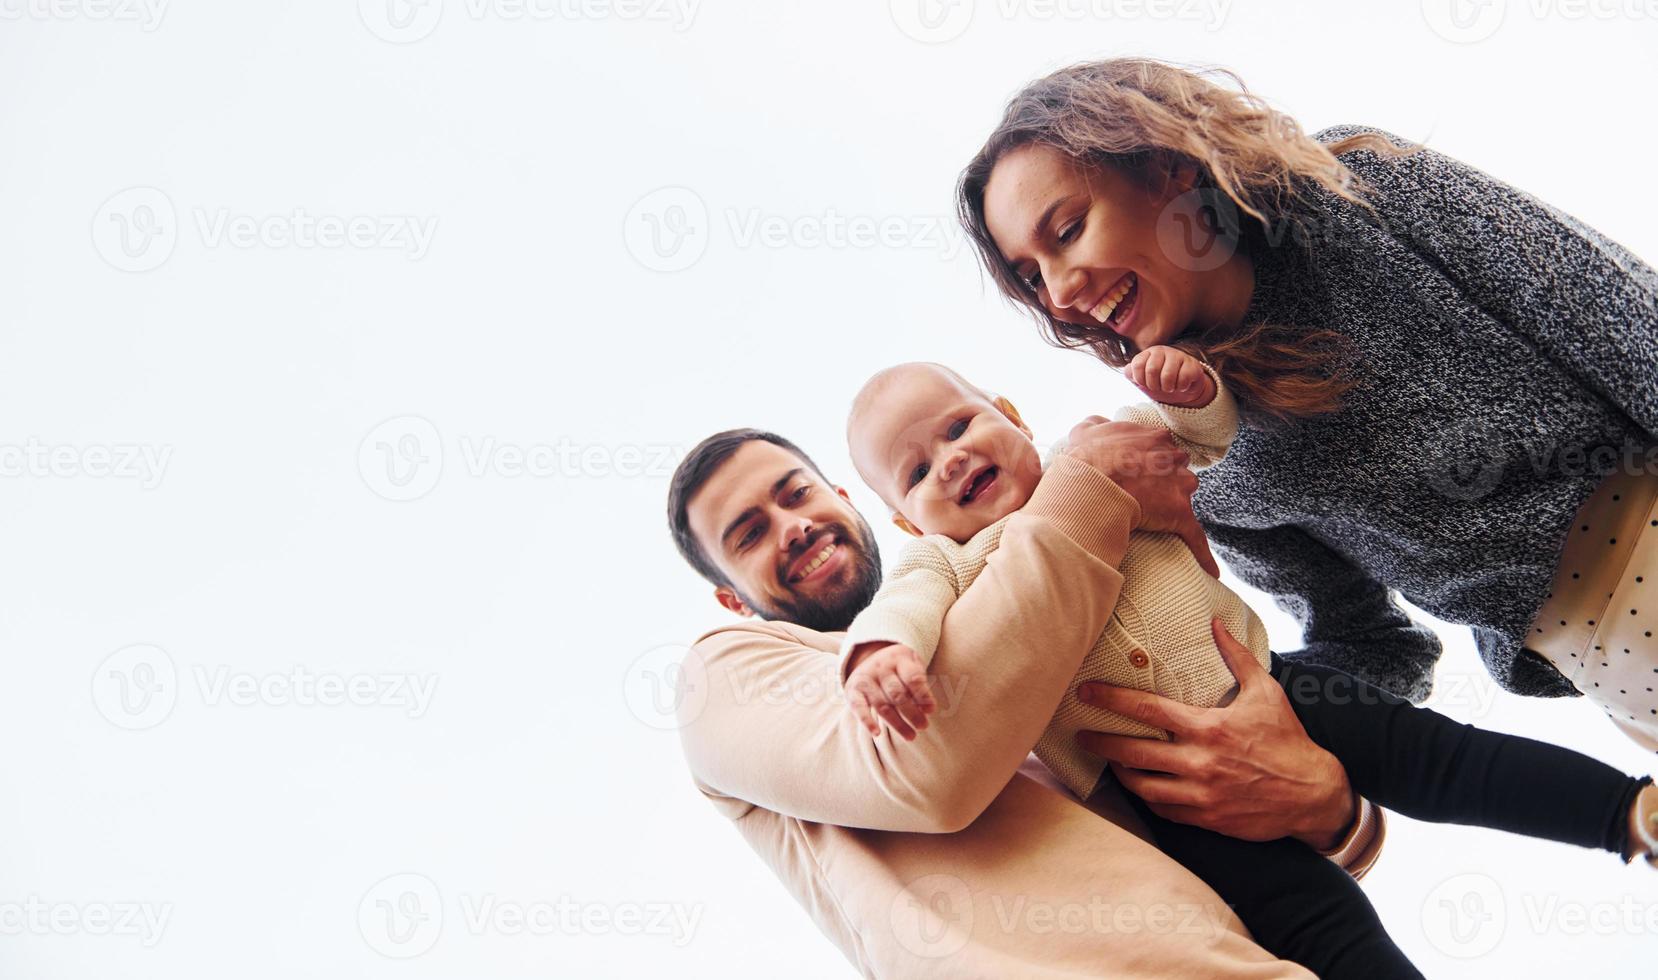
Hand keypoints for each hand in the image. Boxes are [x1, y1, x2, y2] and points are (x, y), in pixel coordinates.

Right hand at [845, 642, 934, 739]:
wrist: (869, 658)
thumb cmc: (899, 668)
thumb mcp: (912, 666)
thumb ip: (920, 685)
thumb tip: (928, 710)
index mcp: (899, 658)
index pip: (912, 678)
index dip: (923, 695)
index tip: (931, 710)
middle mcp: (880, 667)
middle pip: (898, 694)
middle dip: (912, 713)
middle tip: (923, 726)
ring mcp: (865, 678)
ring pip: (882, 705)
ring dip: (897, 723)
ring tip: (911, 736)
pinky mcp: (852, 690)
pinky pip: (858, 707)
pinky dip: (866, 721)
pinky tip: (877, 733)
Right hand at [1062, 418, 1218, 577]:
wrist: (1091, 482)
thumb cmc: (1087, 457)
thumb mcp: (1086, 430)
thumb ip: (1096, 424)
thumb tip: (1098, 425)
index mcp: (1155, 437)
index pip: (1162, 445)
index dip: (1151, 458)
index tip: (1140, 467)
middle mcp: (1173, 458)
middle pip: (1179, 469)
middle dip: (1166, 479)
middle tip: (1145, 491)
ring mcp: (1179, 486)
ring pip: (1186, 495)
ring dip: (1176, 505)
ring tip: (1158, 517)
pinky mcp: (1179, 514)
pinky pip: (1196, 536)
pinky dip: (1202, 554)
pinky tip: (1210, 571)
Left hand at [1072, 619, 1355, 847]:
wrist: (1313, 794)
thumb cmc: (1287, 739)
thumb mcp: (1266, 692)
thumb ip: (1236, 657)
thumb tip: (1216, 624)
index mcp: (1209, 727)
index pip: (1148, 710)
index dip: (1111, 700)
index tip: (1086, 692)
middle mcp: (1200, 762)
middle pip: (1133, 752)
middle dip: (1100, 743)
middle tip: (1080, 735)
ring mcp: (1201, 794)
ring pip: (1142, 786)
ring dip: (1120, 773)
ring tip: (1109, 761)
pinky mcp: (1206, 818)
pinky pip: (1163, 810)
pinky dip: (1146, 797)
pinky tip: (1140, 786)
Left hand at [1126, 346, 1215, 407]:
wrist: (1182, 387)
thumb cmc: (1159, 382)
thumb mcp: (1142, 379)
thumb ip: (1131, 373)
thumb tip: (1129, 371)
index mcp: (1148, 353)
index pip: (1137, 365)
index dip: (1140, 380)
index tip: (1145, 384)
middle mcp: (1162, 351)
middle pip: (1152, 370)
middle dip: (1154, 386)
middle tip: (1158, 388)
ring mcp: (1178, 355)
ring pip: (1168, 375)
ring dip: (1167, 388)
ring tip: (1169, 387)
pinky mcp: (1192, 364)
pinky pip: (1183, 379)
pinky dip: (1181, 387)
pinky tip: (1181, 385)